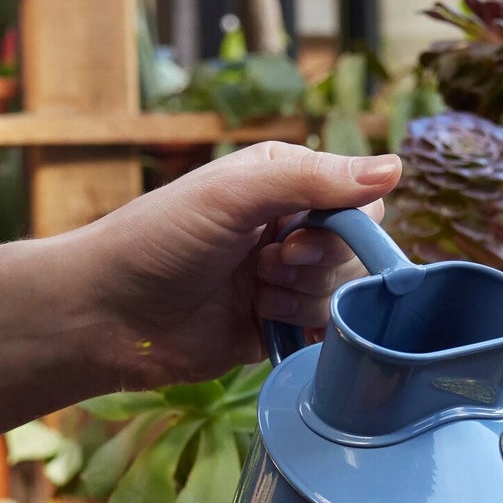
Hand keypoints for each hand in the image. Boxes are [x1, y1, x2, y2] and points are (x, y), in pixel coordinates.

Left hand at [69, 142, 401, 390]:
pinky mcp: (276, 328)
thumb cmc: (158, 240)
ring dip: (298, 299)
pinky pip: (323, 335)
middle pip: (355, 253)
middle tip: (263, 268)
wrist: (106, 315)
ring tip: (250, 296)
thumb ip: (312, 179)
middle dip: (315, 266)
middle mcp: (288, 229)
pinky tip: (270, 325)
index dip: (342, 227)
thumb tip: (395, 168)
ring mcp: (283, 281)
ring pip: (340, 296)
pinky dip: (305, 334)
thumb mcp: (234, 195)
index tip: (294, 239)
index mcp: (282, 183)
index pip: (358, 201)